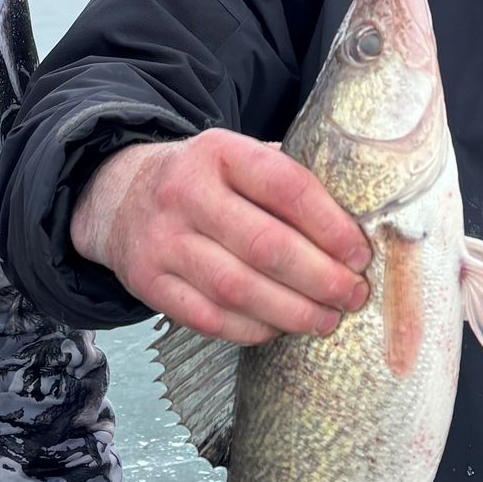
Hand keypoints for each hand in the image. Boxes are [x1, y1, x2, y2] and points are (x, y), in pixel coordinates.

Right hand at [70, 129, 368, 345]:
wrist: (121, 196)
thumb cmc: (207, 182)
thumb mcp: (240, 158)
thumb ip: (289, 179)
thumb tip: (361, 219)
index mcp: (218, 151)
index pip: (285, 186)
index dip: (330, 225)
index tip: (360, 254)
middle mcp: (184, 193)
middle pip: (265, 246)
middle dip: (320, 278)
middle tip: (353, 295)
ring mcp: (162, 241)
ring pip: (238, 289)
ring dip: (292, 312)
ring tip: (327, 319)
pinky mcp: (148, 283)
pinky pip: (210, 318)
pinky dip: (253, 330)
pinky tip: (281, 328)